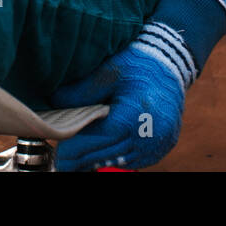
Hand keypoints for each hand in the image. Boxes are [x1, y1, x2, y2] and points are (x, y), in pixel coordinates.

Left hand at [50, 44, 185, 171]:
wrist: (171, 62)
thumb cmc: (137, 64)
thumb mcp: (107, 72)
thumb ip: (80, 91)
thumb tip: (54, 103)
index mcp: (133, 115)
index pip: (98, 141)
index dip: (77, 150)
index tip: (60, 156)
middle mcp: (149, 134)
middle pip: (108, 155)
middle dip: (84, 160)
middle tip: (62, 163)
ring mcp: (159, 142)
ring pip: (122, 161)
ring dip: (100, 163)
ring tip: (78, 163)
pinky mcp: (164, 144)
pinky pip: (137, 160)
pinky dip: (119, 160)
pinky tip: (101, 159)